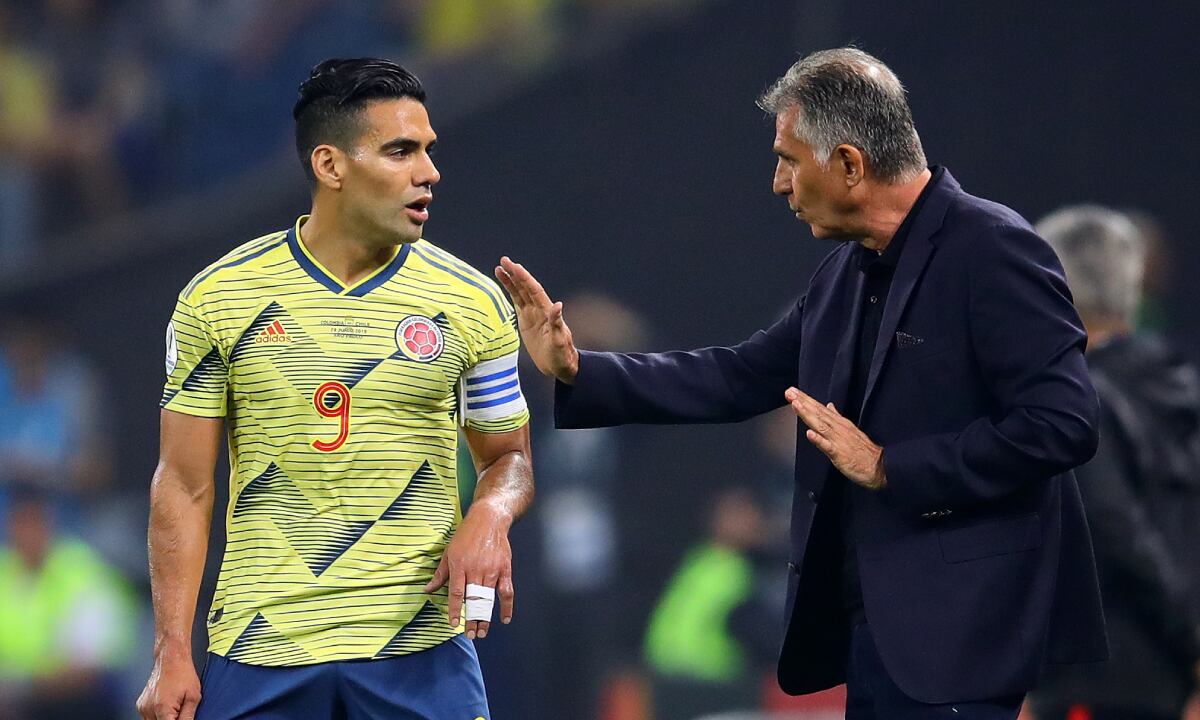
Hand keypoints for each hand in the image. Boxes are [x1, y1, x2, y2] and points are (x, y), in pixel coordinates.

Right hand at [137, 645, 200, 719]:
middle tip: (179, 711)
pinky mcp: (141, 705)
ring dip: (164, 718)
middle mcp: (149, 709)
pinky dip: (158, 714)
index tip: (180, 718)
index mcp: (162, 709)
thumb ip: (187, 717)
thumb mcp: (193, 697)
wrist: (171, 658)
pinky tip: (167, 704)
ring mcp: (143, 707)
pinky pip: (149, 716)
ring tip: (174, 706)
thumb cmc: (182, 673)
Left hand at [424, 501, 515, 639]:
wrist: (489, 519)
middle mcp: (476, 569)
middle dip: (472, 619)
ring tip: (482, 632)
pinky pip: (506, 592)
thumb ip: (440, 574)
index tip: (454, 624)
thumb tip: (428, 590)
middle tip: (471, 635)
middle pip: (473, 599)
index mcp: (460, 566)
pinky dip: (507, 606)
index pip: (456, 592)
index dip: (454, 610)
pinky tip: (505, 618)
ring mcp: (492, 570)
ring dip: (486, 617)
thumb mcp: (449, 552)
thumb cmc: (466, 535)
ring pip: (488, 598)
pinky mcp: (505, 569)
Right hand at [495, 257, 578, 383]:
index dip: (524, 278)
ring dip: (511, 281)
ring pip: (519, 293)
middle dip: (515, 274)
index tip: (514, 266)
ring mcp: (532, 314)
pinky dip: (511, 293)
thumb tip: (558, 305)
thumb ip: (557, 323)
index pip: (534, 290)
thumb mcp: (559, 340)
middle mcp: (539, 309)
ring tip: (500, 268)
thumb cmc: (561, 354)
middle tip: (504, 260)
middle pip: (525, 287)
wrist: (558, 365)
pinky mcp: (526, 321)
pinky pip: (517, 303)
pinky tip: (505, 285)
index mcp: (547, 311)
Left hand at [786, 387, 885, 489]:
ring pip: (820, 425)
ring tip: (796, 405)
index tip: (794, 392)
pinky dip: (818, 440)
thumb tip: (829, 406)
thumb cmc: (864, 451)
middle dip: (803, 402)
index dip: (806, 400)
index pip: (820, 409)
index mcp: (839, 424)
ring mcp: (838, 440)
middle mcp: (838, 429)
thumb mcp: (850, 429)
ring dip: (808, 414)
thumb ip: (837, 417)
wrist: (880, 466)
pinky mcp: (840, 454)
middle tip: (790, 392)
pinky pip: (827, 446)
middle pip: (818, 413)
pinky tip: (809, 433)